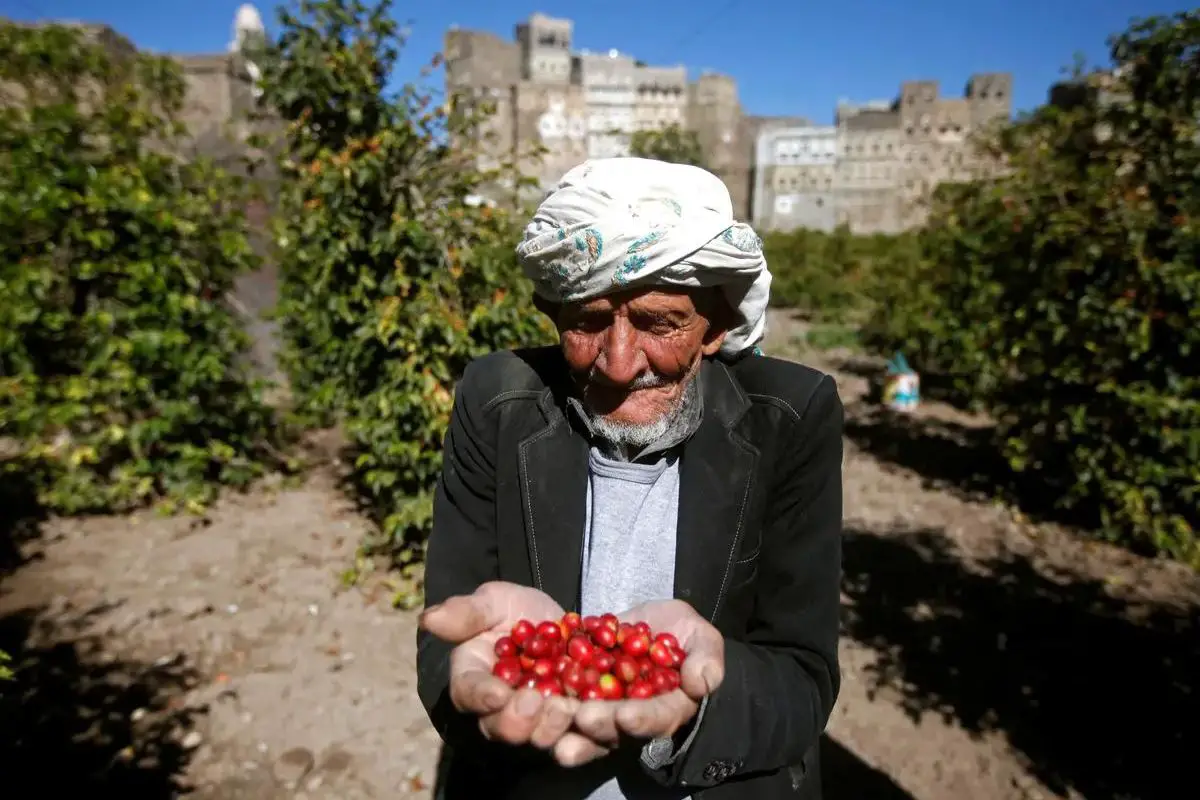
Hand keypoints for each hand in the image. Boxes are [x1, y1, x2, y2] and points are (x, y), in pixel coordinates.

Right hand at [419, 581, 579, 751]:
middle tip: (535, 702)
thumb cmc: (513, 610)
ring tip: (565, 708)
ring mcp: (537, 721)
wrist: (555, 620)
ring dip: (551, 727)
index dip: (481, 696)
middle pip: (502, 727)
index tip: (496, 693)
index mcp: (473, 680)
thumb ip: (466, 612)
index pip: (469, 693)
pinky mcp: (571, 722)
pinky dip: (587, 726)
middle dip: (517, 720)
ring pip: (539, 736)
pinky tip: (598, 712)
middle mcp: (501, 710)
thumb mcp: (493, 601)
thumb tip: (428, 618)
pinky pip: (578, 731)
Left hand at [560, 599, 724, 766]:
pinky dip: (544, 695)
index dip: (641, 720)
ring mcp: (599, 706)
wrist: (650, 625)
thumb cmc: (683, 635)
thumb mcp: (702, 638)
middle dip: (599, 726)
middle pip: (614, 730)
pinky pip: (557, 696)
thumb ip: (708, 659)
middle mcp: (629, 717)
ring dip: (566, 725)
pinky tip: (530, 691)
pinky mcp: (575, 689)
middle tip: (584, 718)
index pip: (656, 719)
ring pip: (580, 724)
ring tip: (552, 718)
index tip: (626, 716)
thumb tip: (703, 682)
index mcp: (665, 709)